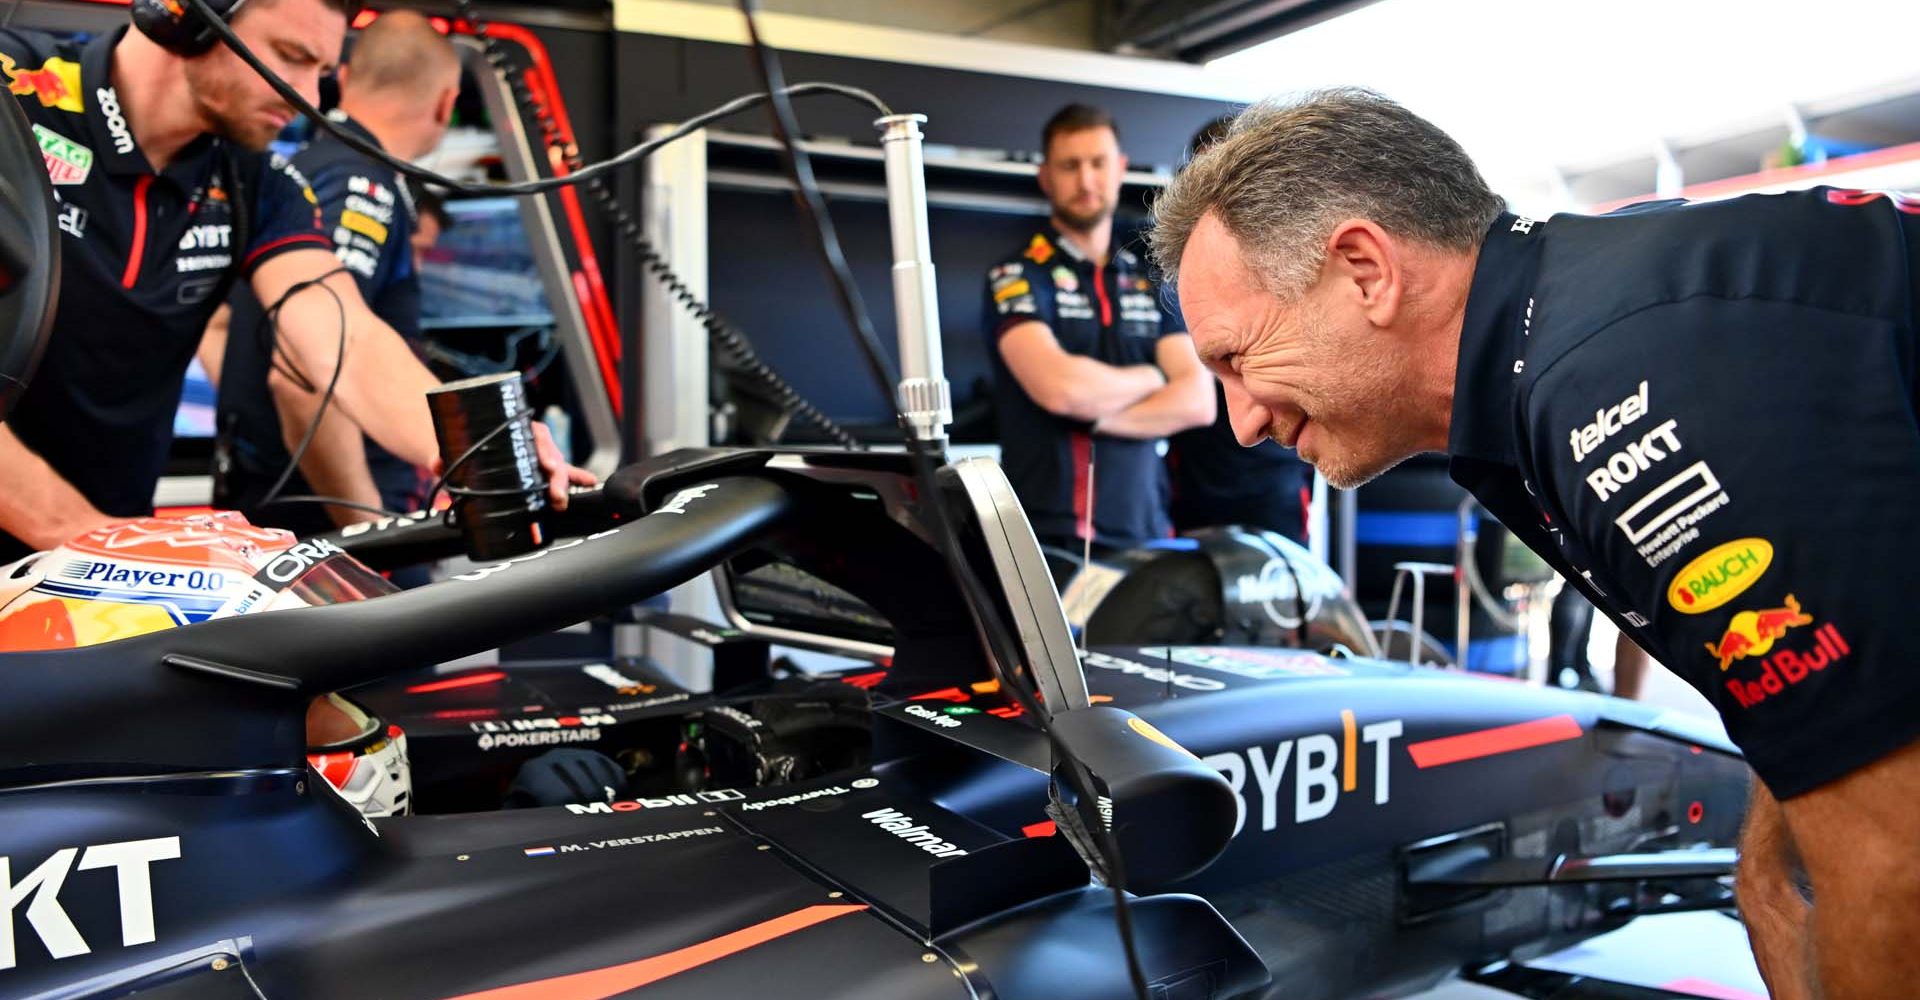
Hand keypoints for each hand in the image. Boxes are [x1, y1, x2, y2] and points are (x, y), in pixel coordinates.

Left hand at [425, 419, 596, 511]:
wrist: (456, 439)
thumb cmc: (459, 437)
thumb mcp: (449, 444)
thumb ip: (440, 454)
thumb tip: (434, 464)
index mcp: (514, 427)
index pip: (536, 434)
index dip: (544, 449)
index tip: (547, 464)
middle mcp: (528, 440)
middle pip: (550, 454)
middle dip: (557, 476)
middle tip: (556, 494)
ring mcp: (533, 455)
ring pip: (556, 467)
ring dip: (563, 484)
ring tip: (563, 500)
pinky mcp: (534, 469)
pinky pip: (558, 473)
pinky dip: (574, 478)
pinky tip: (588, 484)